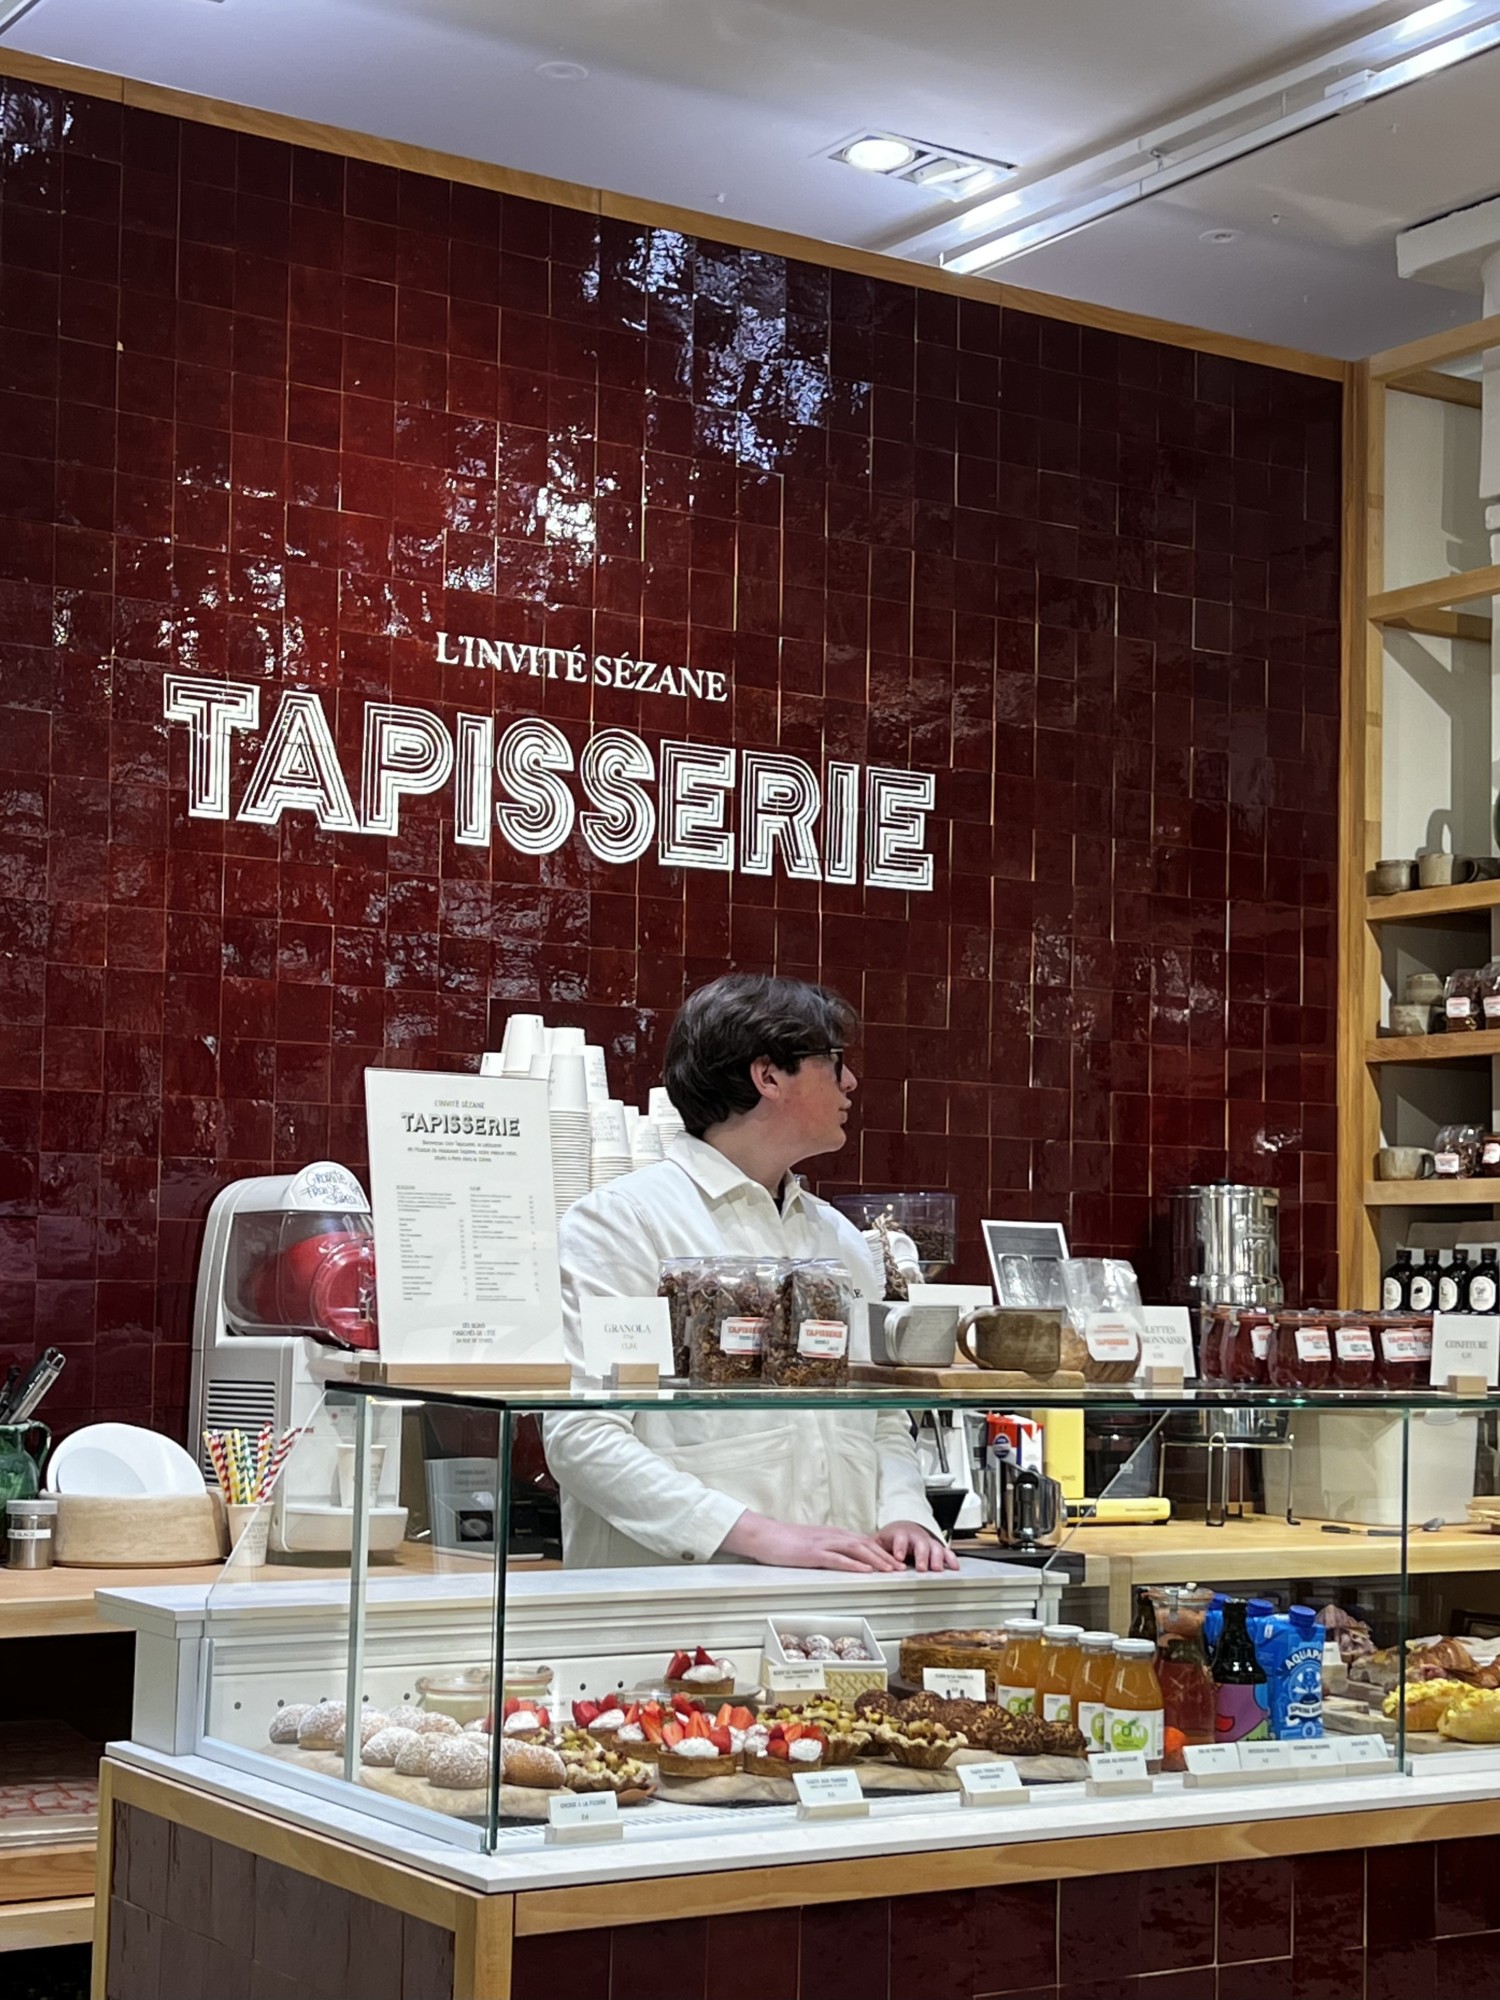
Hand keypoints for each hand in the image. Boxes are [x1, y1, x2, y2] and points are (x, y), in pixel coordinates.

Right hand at [718, 1511, 905, 1572]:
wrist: (763, 1534)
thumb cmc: (783, 1541)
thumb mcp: (809, 1543)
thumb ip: (826, 1548)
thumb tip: (840, 1558)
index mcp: (831, 1534)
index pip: (862, 1541)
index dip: (880, 1551)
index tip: (894, 1561)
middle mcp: (831, 1536)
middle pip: (864, 1544)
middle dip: (884, 1556)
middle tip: (900, 1568)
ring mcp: (823, 1543)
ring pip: (856, 1550)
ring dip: (876, 1560)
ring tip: (889, 1569)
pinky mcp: (813, 1553)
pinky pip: (838, 1558)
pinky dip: (854, 1564)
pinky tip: (865, 1570)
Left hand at [876, 1520, 959, 1571]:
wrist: (903, 1528)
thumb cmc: (890, 1539)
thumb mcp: (880, 1542)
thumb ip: (875, 1551)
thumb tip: (864, 1562)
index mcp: (900, 1534)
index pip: (900, 1538)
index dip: (900, 1547)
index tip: (899, 1557)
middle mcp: (916, 1537)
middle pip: (921, 1544)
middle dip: (922, 1556)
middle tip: (921, 1568)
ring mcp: (927, 1541)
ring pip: (935, 1547)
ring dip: (936, 1558)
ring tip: (936, 1569)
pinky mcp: (936, 1548)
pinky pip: (946, 1552)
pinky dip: (951, 1559)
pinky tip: (954, 1567)